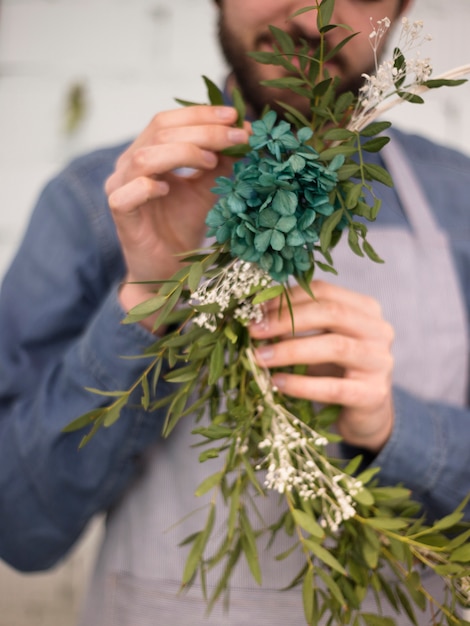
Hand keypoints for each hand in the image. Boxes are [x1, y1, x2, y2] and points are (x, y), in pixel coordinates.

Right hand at [105, 105, 249, 326]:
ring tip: (211, 162)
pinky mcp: (120, 215)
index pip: (168, 120)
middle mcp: (129, 164)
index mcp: (148, 151)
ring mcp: (120, 188)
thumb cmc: (184, 226)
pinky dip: (147, 187)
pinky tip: (168, 189)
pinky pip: (127, 194)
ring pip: (144, 157)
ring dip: (182, 153)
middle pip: (160, 132)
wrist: (169, 269)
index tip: (235, 117)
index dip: (201, 114)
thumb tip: (246, 130)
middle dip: (203, 132)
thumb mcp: (209, 188)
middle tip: (236, 138)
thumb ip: (222, 162)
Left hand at [249, 281, 394, 453]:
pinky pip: (333, 387)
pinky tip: (277, 383)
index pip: (323, 292)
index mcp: (365, 309)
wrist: (366, 414)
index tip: (255, 310)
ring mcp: (380, 362)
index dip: (287, 298)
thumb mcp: (319, 341)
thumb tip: (255, 315)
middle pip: (331, 313)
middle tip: (254, 331)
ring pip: (335, 347)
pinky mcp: (373, 394)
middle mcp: (379, 330)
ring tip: (259, 358)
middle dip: (286, 321)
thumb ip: (297, 324)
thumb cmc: (336, 371)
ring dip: (290, 351)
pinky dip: (301, 385)